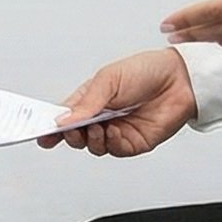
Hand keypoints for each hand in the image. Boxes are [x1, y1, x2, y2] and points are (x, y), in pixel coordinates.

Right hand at [43, 47, 199, 156]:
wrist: (181, 78)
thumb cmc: (146, 70)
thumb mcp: (109, 80)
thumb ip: (86, 103)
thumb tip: (63, 120)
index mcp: (90, 99)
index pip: (64, 117)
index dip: (50, 127)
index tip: (40, 134)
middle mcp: (101, 117)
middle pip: (75, 136)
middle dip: (68, 136)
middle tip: (69, 131)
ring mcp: (117, 131)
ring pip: (93, 147)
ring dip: (90, 140)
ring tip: (96, 128)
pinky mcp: (134, 142)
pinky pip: (116, 150)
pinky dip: (111, 143)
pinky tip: (114, 131)